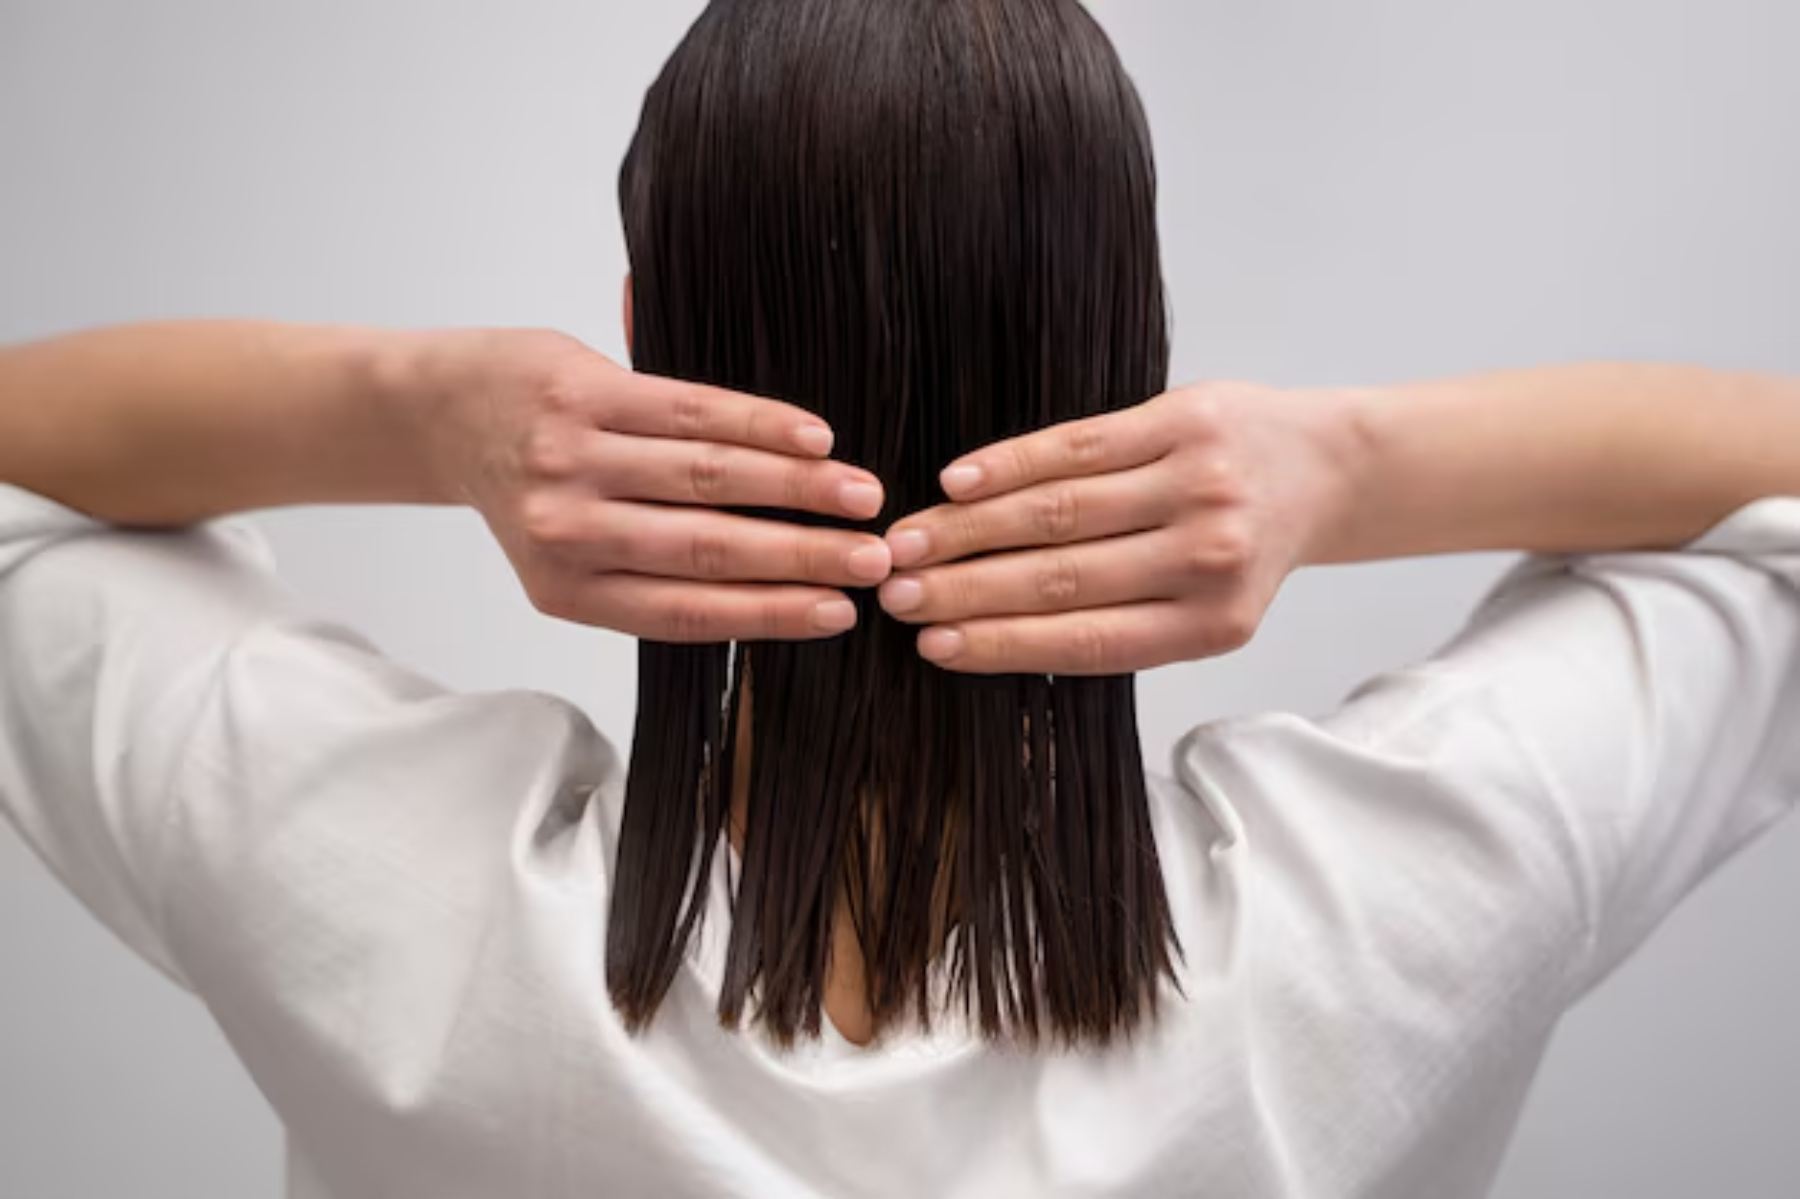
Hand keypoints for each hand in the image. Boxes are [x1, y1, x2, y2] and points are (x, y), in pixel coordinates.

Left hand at [410, 329, 892, 640]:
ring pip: (709, 477)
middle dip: (805, 557)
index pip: (688, 611)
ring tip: (863, 497)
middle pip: (709, 549)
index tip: (841, 612)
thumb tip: (779, 592)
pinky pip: (691, 410)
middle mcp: (566, 532)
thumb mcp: (574, 557)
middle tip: (877, 561)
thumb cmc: (530, 492)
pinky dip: (761, 425)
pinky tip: (814, 439)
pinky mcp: (582, 393)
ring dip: (800, 488)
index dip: (772, 613)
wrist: (445, 413)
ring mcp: (572, 459)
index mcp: (567, 591)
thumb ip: (656, 574)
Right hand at [876, 381, 1357, 673]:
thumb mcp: (1199, 609)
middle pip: (1061, 577)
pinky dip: (1010, 464)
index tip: (931, 647)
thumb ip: (1118, 623)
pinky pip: (1079, 444)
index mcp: (1211, 624)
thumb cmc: (1240, 550)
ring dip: (970, 528)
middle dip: (966, 589)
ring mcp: (1197, 484)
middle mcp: (1207, 557)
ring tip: (909, 542)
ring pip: (1060, 509)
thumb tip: (990, 635)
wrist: (1324, 471)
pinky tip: (957, 481)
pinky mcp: (1184, 421)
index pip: (1084, 641)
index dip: (1000, 644)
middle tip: (895, 595)